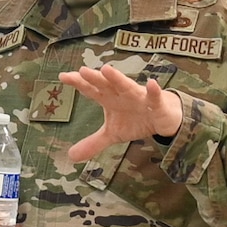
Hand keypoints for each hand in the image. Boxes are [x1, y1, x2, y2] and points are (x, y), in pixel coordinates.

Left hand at [62, 64, 183, 163]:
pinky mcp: (157, 104)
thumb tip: (71, 157)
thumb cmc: (136, 119)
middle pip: (106, 85)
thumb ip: (93, 143)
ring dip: (117, 79)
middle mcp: (122, 94)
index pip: (91, 90)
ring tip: (106, 69)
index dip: (79, 83)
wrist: (163, 117)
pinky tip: (152, 84)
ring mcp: (139, 97)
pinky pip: (155, 98)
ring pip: (127, 86)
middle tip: (82, 71)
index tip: (62, 76)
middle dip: (95, 78)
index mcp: (109, 99)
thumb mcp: (113, 134)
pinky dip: (153, 92)